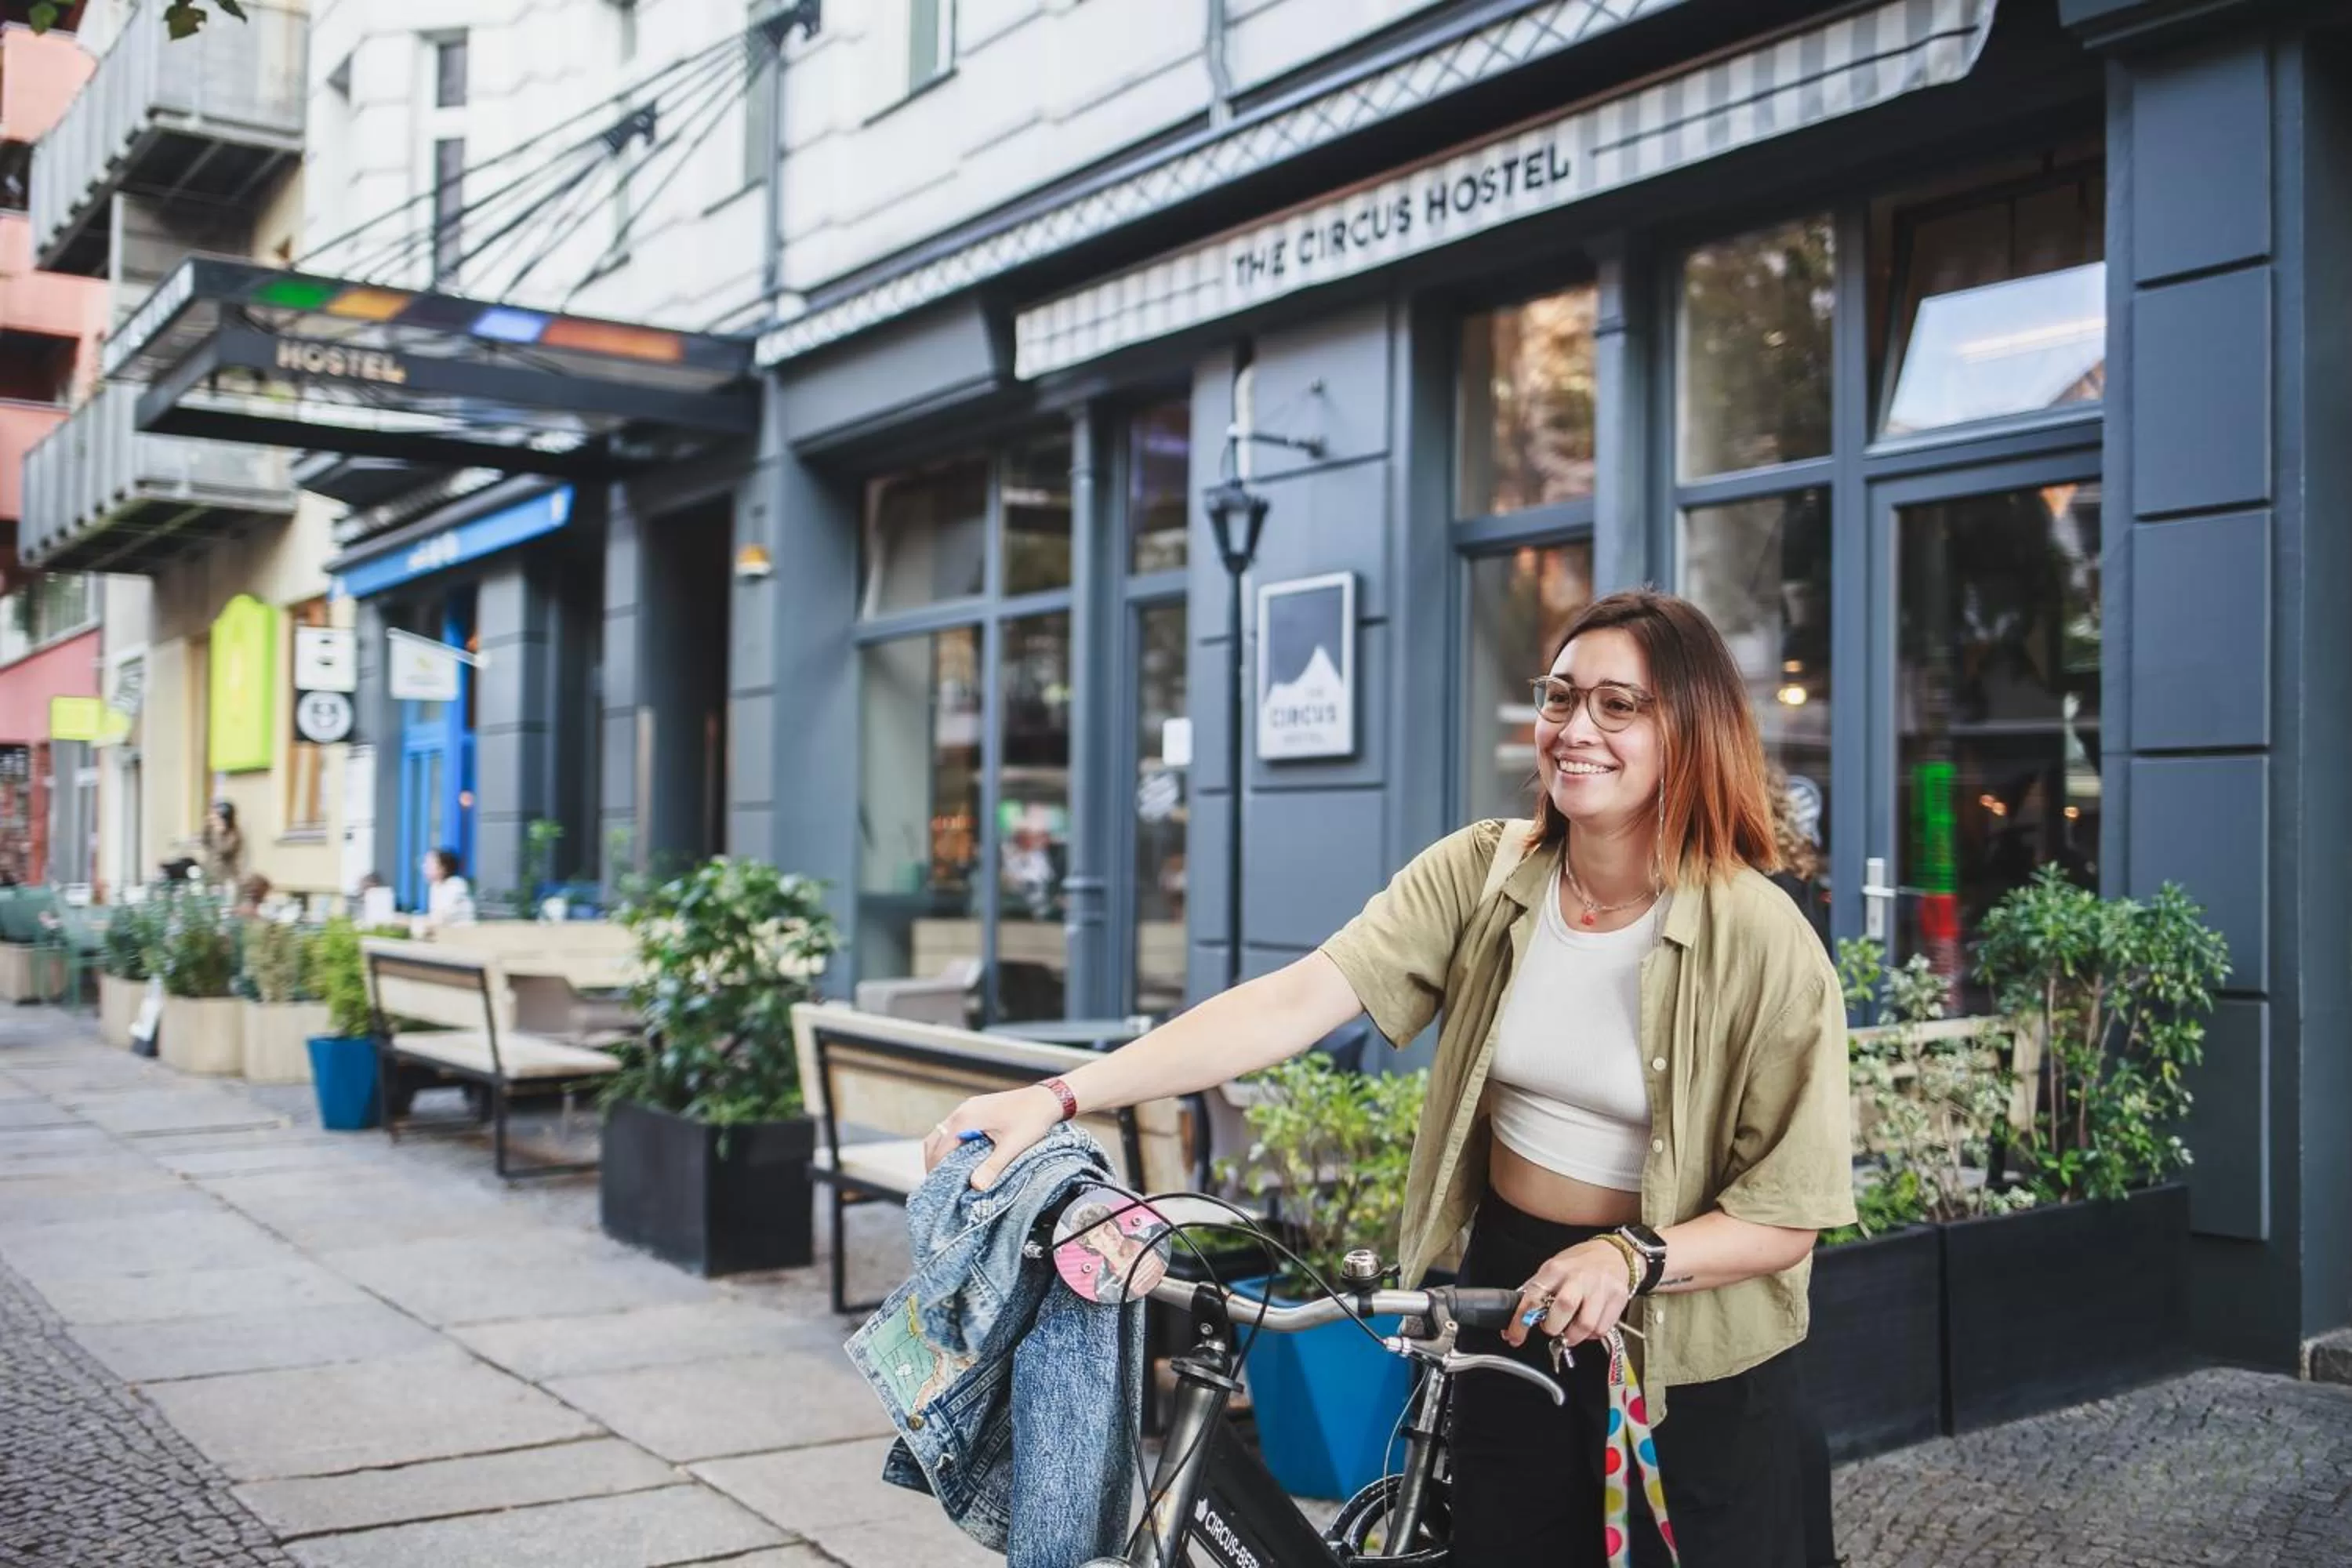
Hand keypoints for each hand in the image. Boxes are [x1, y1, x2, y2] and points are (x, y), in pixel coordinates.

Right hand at [921, 1085, 1064, 1188]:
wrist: (1046, 1098)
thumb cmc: (1031, 1119)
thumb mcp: (1013, 1146)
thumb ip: (993, 1166)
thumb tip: (976, 1186)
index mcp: (966, 1119)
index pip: (939, 1149)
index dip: (935, 1170)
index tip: (938, 1189)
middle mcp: (962, 1111)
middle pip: (935, 1141)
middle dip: (933, 1163)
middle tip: (939, 1184)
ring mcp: (968, 1108)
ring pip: (942, 1133)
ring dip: (941, 1153)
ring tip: (948, 1174)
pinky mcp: (976, 1109)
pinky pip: (954, 1128)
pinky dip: (951, 1144)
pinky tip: (961, 1158)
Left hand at [1504, 1238, 1634, 1351]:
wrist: (1613, 1253)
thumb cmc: (1579, 1263)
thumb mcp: (1553, 1268)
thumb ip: (1535, 1291)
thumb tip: (1515, 1317)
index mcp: (1556, 1269)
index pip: (1533, 1297)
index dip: (1521, 1322)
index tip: (1515, 1337)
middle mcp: (1578, 1277)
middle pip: (1562, 1310)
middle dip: (1553, 1328)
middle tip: (1552, 1328)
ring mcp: (1600, 1288)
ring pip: (1585, 1326)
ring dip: (1573, 1336)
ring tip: (1570, 1330)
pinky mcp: (1618, 1298)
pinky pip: (1602, 1329)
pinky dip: (1592, 1335)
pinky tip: (1588, 1325)